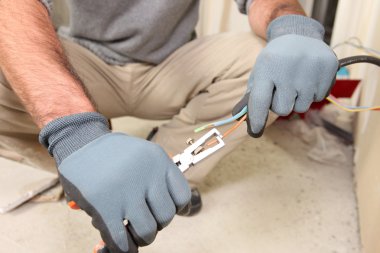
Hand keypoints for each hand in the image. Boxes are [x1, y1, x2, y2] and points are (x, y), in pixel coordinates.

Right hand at [39, 113, 190, 252]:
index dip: (177, 209)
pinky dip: (123, 248)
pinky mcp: (103, 206)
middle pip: (166, 216)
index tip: (168, 212)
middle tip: (145, 220)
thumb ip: (159, 177)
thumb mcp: (143, 154)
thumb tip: (178, 210)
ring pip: (147, 231)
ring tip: (133, 232)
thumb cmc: (114, 153)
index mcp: (158, 160)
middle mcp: (145, 174)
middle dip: (157, 224)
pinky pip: (120, 240)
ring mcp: (125, 191)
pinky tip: (122, 245)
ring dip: (141, 237)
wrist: (78, 141)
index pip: (182, 196)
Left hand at [233, 15, 338, 136]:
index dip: (257, 119)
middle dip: (280, 104)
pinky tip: (309, 76)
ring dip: (297, 99)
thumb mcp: (260, 72)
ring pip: (301, 106)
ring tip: (295, 81)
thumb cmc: (274, 60)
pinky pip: (318, 98)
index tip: (255, 132)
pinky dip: (312, 92)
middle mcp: (289, 68)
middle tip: (281, 89)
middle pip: (282, 109)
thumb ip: (251, 95)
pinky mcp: (328, 68)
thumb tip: (239, 116)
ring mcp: (310, 69)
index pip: (260, 101)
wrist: (299, 35)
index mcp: (267, 67)